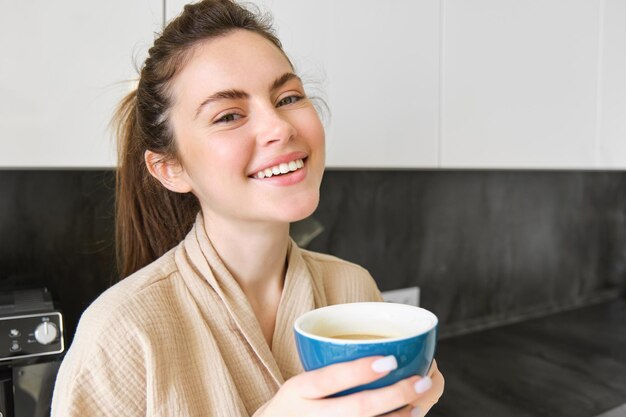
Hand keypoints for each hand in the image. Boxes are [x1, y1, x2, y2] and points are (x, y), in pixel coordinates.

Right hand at [253, 356, 443, 416]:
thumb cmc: (293, 408)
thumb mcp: (299, 385)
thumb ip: (329, 372)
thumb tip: (381, 353)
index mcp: (299, 390)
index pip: (329, 379)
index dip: (360, 371)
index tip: (390, 360)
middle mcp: (309, 416)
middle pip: (356, 409)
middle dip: (392, 396)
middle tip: (419, 382)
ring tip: (418, 404)